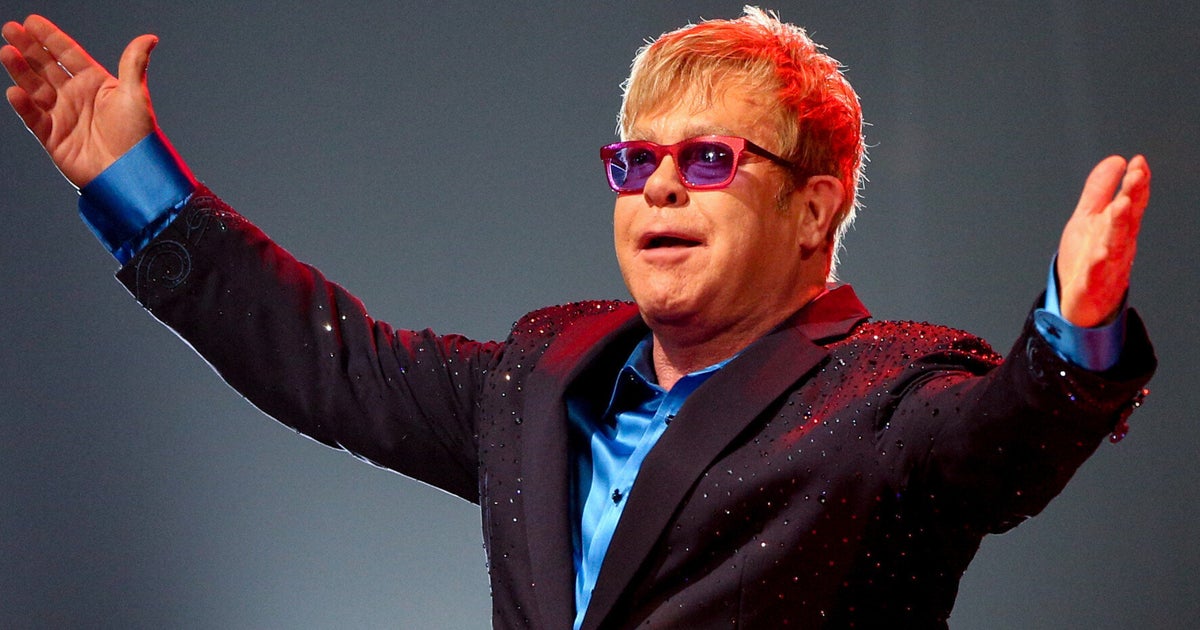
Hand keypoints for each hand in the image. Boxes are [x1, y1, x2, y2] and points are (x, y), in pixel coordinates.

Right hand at [2, 14, 157, 186]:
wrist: (130, 175)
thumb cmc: (138, 137)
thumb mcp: (135, 96)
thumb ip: (134, 64)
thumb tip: (149, 38)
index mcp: (95, 84)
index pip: (68, 55)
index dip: (50, 38)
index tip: (31, 21)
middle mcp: (76, 97)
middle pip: (46, 67)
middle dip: (28, 48)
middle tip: (10, 28)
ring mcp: (63, 116)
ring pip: (34, 88)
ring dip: (20, 70)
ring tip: (7, 51)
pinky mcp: (53, 137)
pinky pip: (33, 118)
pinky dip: (23, 105)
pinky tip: (15, 91)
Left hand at [1056, 154, 1150, 327]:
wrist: (1081, 304)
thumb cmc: (1086, 259)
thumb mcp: (1089, 219)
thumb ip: (1100, 191)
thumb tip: (1117, 159)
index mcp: (1116, 227)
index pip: (1131, 202)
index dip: (1136, 183)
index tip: (1138, 162)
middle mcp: (1116, 244)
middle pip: (1127, 218)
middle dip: (1132, 197)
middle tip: (1136, 176)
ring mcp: (1106, 266)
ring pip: (1115, 243)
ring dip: (1118, 225)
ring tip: (1120, 205)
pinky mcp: (1090, 286)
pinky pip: (1095, 275)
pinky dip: (1097, 265)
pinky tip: (1099, 254)